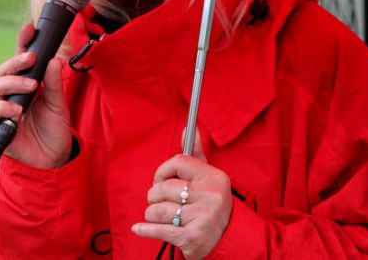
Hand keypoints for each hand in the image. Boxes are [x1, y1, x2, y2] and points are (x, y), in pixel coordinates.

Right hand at [0, 23, 71, 168]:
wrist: (53, 158)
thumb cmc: (53, 128)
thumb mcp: (59, 104)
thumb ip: (54, 83)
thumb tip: (54, 60)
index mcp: (25, 83)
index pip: (20, 59)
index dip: (22, 42)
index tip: (30, 28)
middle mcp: (10, 93)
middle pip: (2, 70)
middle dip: (16, 62)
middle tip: (32, 59)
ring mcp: (1, 108)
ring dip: (11, 83)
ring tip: (31, 87)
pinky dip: (4, 108)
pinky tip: (18, 110)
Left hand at [132, 132, 232, 258]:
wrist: (228, 240)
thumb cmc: (210, 204)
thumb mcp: (208, 178)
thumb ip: (196, 154)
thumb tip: (189, 128)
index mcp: (214, 177)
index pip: (177, 162)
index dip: (161, 171)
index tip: (159, 180)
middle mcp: (211, 196)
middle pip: (164, 188)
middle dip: (154, 196)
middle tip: (159, 202)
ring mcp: (203, 217)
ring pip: (158, 209)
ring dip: (152, 214)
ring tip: (161, 217)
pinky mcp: (193, 238)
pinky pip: (158, 229)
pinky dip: (144, 229)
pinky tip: (138, 228)